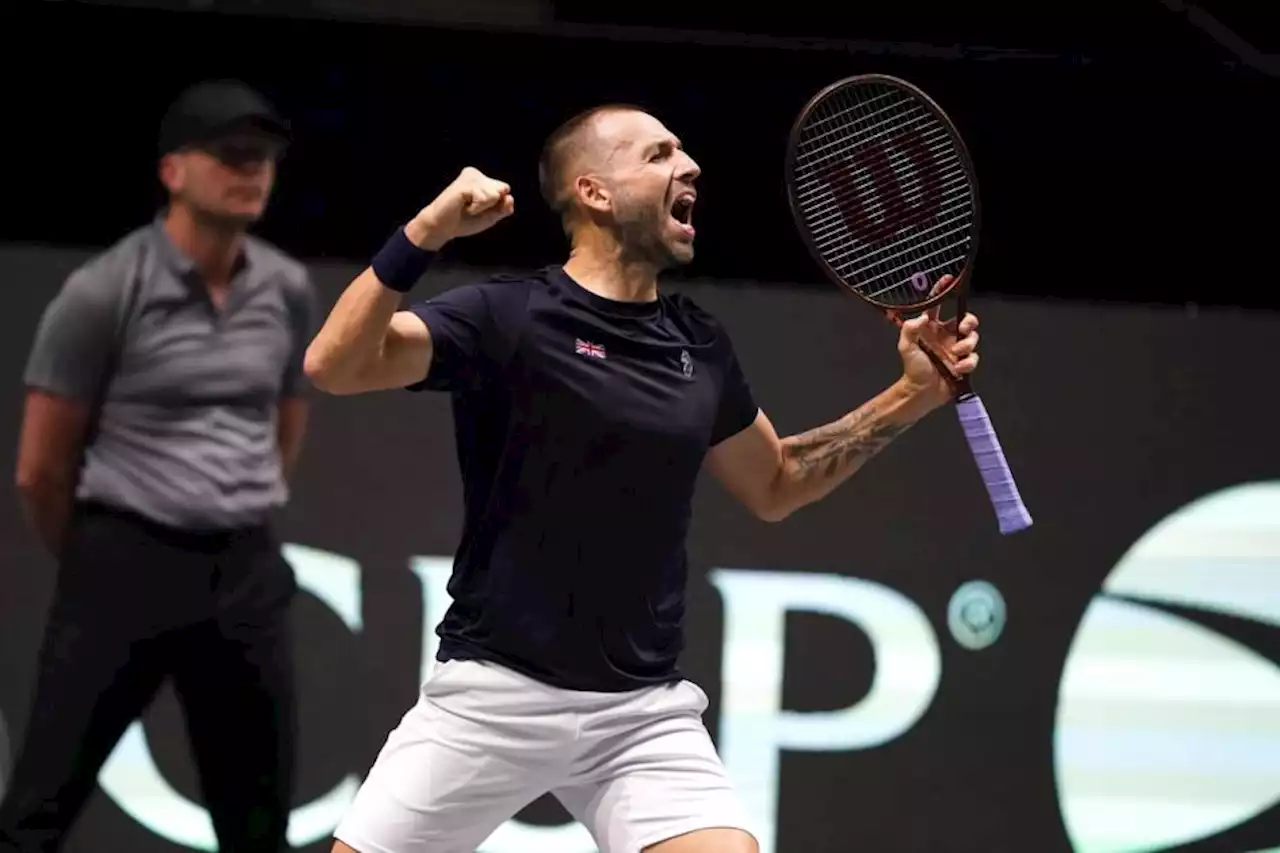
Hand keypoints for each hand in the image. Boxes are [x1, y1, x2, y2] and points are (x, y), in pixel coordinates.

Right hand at [406, 167, 515, 249]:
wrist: (442, 228)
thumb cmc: (465, 221)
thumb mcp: (491, 216)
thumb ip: (504, 207)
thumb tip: (509, 196)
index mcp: (483, 179)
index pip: (506, 191)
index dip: (496, 206)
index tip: (478, 209)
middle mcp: (476, 174)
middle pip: (503, 190)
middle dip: (491, 206)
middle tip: (471, 208)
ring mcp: (470, 177)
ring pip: (495, 194)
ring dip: (482, 208)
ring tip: (466, 207)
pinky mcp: (465, 183)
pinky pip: (485, 198)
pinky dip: (476, 208)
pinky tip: (463, 206)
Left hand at [896, 274, 980, 409]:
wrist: (921, 393)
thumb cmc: (912, 369)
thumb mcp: (906, 347)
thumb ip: (910, 329)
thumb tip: (923, 317)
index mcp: (932, 329)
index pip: (937, 306)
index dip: (942, 292)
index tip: (948, 279)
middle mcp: (946, 336)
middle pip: (966, 320)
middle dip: (969, 321)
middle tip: (964, 328)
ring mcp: (956, 349)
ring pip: (972, 338)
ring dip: (967, 345)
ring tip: (956, 354)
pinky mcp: (963, 363)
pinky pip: (973, 358)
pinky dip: (968, 362)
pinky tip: (958, 368)